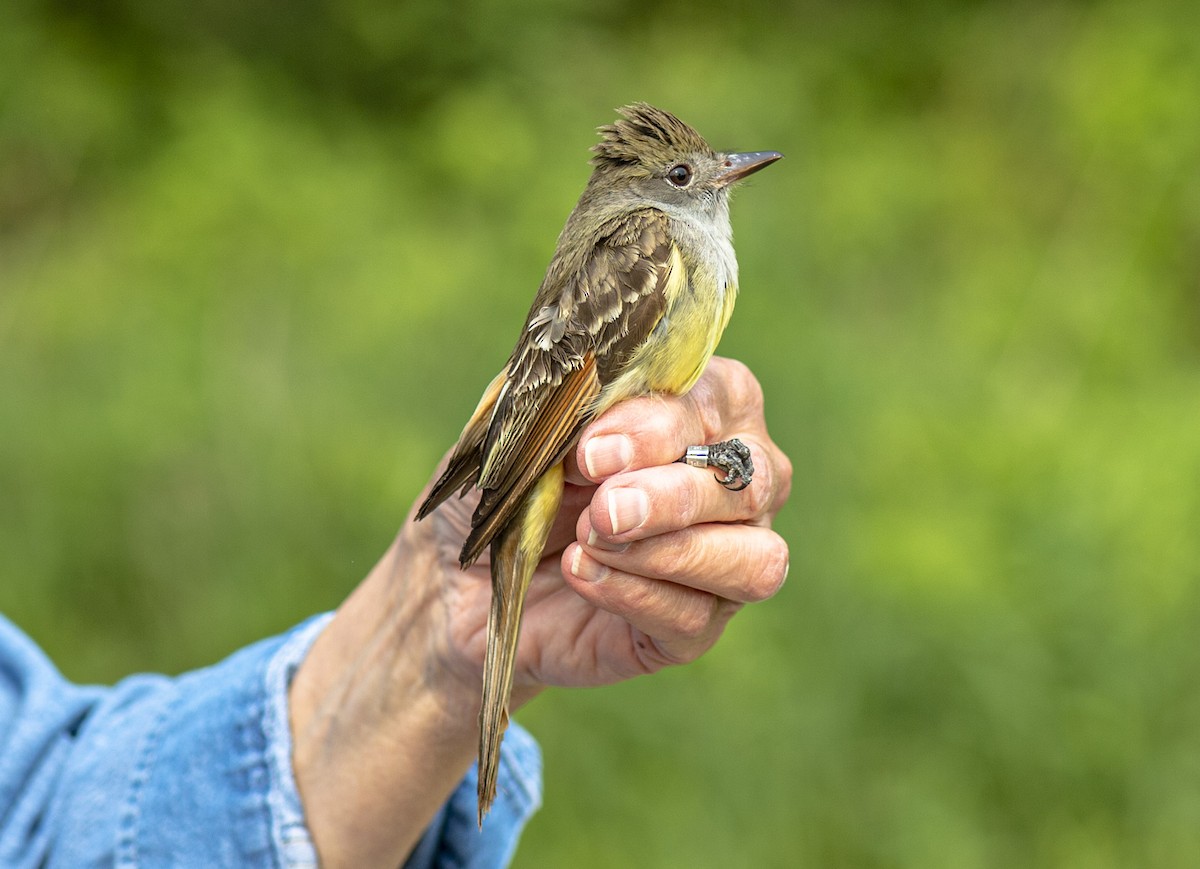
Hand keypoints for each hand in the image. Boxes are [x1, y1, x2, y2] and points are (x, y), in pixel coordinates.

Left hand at [419, 354, 791, 697]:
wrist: (465, 575)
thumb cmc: (510, 481)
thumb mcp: (527, 429)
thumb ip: (568, 409)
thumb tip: (602, 431)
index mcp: (703, 410)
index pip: (723, 400)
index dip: (664, 425)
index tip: (594, 450)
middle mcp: (733, 484)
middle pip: (753, 480)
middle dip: (675, 494)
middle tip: (603, 508)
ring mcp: (724, 560)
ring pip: (756, 559)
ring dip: (673, 550)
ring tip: (592, 540)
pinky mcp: (691, 630)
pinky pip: (695, 617)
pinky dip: (637, 593)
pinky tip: (582, 574)